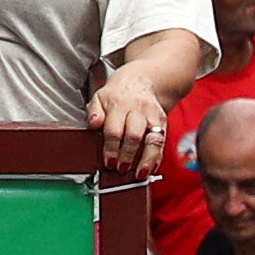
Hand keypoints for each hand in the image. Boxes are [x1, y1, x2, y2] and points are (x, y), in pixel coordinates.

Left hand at [84, 61, 170, 179]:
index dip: (111, 149)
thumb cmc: (117, 94)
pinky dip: (157, 157)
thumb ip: (93, 111)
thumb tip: (92, 123)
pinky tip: (152, 168)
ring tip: (139, 174)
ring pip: (153, 140)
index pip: (114, 130)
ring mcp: (152, 116)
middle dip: (127, 155)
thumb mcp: (99, 97)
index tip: (108, 162)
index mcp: (118, 104)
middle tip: (120, 169)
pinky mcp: (162, 122)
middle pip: (134, 136)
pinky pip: (161, 142)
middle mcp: (137, 109)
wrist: (140, 80)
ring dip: (147, 160)